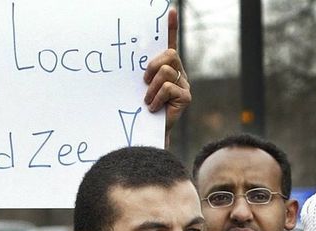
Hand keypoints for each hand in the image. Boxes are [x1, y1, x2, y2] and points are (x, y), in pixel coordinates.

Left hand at [143, 8, 190, 137]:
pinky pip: (168, 88)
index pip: (170, 43)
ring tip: (148, 100)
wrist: (149, 132)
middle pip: (169, 54)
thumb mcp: (140, 86)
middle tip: (144, 81)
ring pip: (166, 72)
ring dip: (151, 87)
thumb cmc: (142, 108)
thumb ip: (143, 73)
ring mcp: (184, 84)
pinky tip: (154, 108)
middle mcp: (179, 73)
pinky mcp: (186, 97)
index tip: (170, 10)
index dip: (171, 27)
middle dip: (152, 65)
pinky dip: (156, 98)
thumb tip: (129, 59)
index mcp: (167, 67)